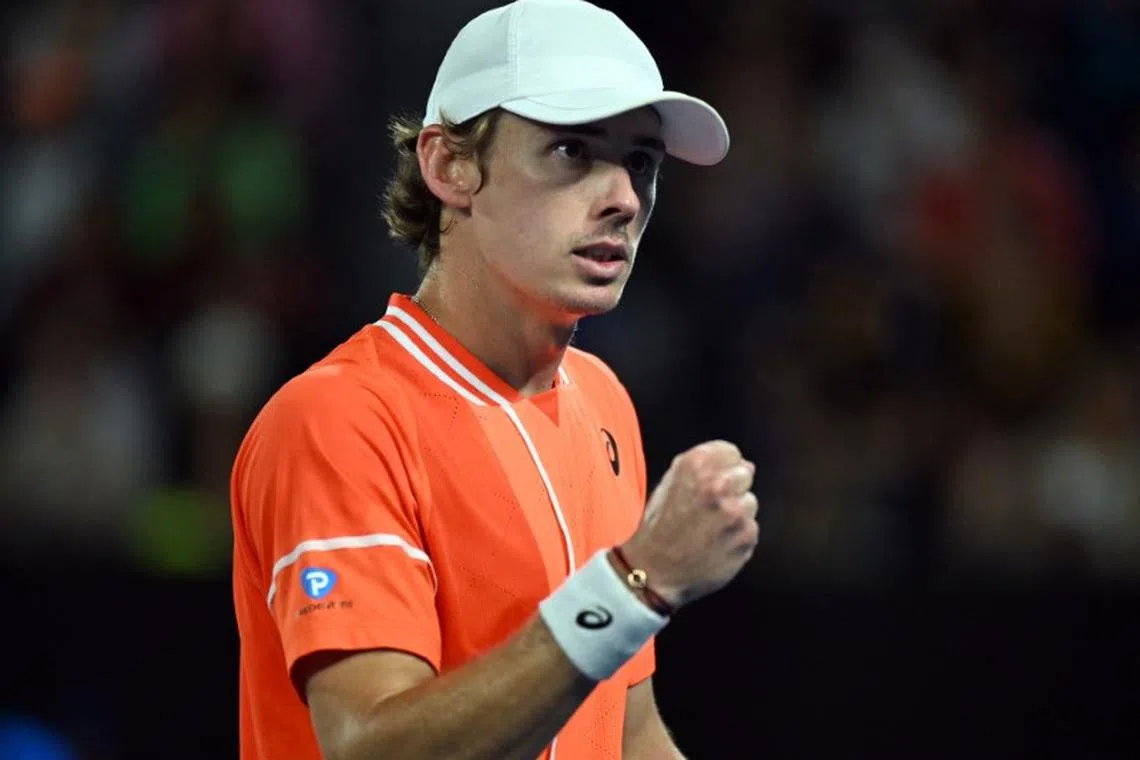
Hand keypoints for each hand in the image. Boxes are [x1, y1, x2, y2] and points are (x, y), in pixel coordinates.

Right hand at [620, 440, 758, 608]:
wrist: (653, 570)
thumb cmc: (659, 527)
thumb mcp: (670, 484)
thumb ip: (705, 469)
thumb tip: (747, 466)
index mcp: (695, 464)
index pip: (730, 453)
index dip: (721, 468)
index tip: (709, 484)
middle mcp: (718, 484)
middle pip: (744, 475)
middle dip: (731, 489)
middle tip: (708, 510)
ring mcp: (735, 511)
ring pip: (750, 503)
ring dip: (736, 514)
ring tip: (709, 529)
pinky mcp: (746, 536)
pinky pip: (750, 528)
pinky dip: (737, 537)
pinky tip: (716, 544)